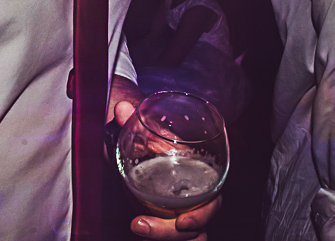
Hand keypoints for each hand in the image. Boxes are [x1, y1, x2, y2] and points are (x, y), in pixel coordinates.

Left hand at [113, 98, 219, 240]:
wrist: (139, 149)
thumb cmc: (149, 141)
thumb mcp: (140, 132)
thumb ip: (130, 121)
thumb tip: (122, 107)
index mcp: (198, 176)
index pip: (212, 201)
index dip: (201, 215)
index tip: (181, 222)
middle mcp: (195, 198)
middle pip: (196, 228)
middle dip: (170, 232)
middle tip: (141, 225)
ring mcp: (182, 213)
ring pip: (188, 236)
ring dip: (162, 235)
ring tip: (138, 226)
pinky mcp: (168, 223)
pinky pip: (172, 236)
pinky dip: (158, 236)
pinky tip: (141, 229)